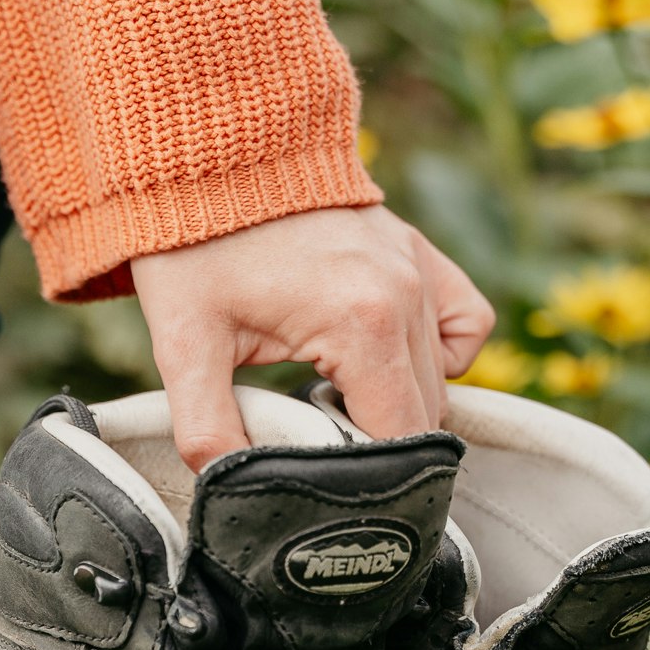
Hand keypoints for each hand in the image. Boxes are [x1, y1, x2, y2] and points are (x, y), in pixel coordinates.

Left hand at [131, 205, 494, 470]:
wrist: (209, 156)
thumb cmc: (195, 249)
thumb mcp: (184, 347)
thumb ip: (208, 429)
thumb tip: (229, 492)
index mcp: (361, 325)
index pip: (401, 440)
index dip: (370, 478)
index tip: (329, 484)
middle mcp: (406, 296)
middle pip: (424, 417)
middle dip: (380, 445)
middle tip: (320, 445)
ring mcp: (420, 270)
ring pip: (441, 380)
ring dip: (399, 404)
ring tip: (336, 401)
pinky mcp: (420, 252)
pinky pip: (465, 323)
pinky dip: (440, 354)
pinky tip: (385, 359)